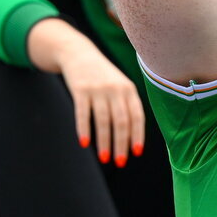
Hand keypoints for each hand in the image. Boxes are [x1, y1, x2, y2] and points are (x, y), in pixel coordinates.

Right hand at [28, 19, 145, 164]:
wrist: (79, 54)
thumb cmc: (103, 77)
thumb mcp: (120, 86)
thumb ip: (127, 106)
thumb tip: (131, 137)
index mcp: (129, 90)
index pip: (137, 116)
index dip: (137, 135)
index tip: (136, 153)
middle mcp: (116, 89)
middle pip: (121, 121)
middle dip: (121, 144)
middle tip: (120, 162)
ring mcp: (98, 89)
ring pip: (103, 121)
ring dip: (104, 142)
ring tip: (104, 158)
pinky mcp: (80, 89)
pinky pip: (83, 113)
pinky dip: (84, 129)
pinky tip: (84, 143)